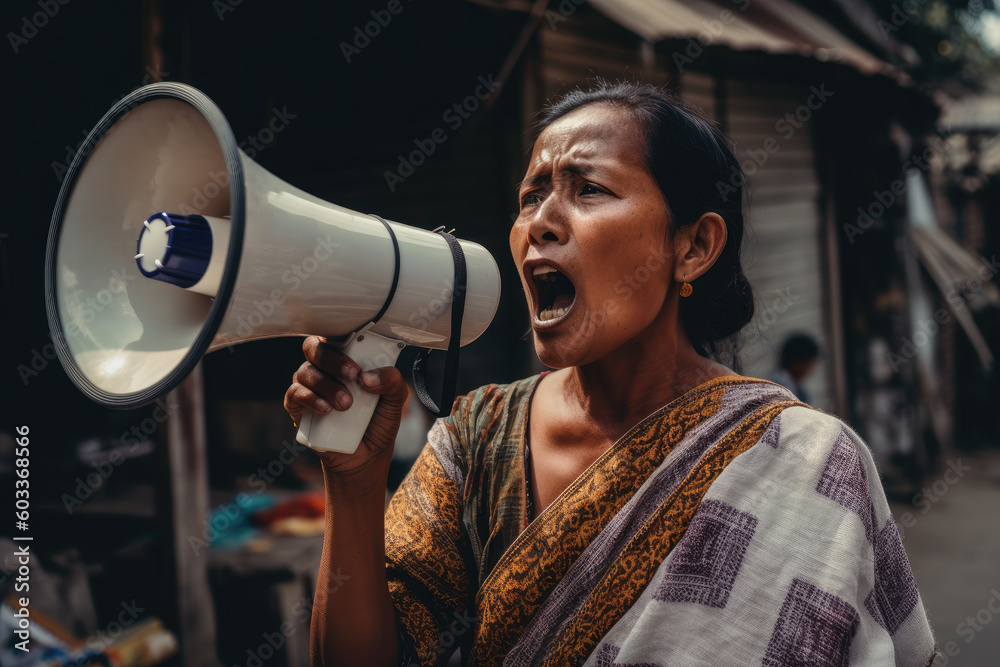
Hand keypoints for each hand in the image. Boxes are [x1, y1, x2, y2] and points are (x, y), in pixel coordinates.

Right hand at [284, 336, 407, 480]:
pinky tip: (326, 409)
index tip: (360, 350)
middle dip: (334, 360)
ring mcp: (308, 387)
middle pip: (315, 347)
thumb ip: (392, 380)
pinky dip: (309, 399)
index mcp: (346, 358)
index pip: (335, 334)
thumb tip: (368, 377)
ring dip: (326, 385)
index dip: (341, 334)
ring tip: (346, 405)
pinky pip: (294, 394)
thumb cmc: (378, 420)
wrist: (366, 457)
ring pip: (305, 371)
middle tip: (354, 375)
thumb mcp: (396, 399)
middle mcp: (324, 368)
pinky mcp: (297, 407)